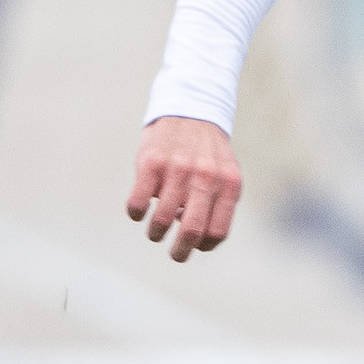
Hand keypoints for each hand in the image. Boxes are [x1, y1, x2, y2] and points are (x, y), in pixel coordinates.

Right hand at [127, 115, 240, 260]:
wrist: (190, 109)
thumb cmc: (208, 152)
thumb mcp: (226, 174)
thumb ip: (218, 204)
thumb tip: (197, 240)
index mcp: (228, 183)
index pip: (217, 231)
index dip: (204, 246)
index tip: (195, 245)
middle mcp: (205, 177)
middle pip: (191, 231)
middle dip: (180, 251)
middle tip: (175, 254)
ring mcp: (177, 169)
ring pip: (161, 220)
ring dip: (156, 233)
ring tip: (155, 231)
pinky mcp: (151, 162)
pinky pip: (137, 202)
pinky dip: (135, 214)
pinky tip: (138, 211)